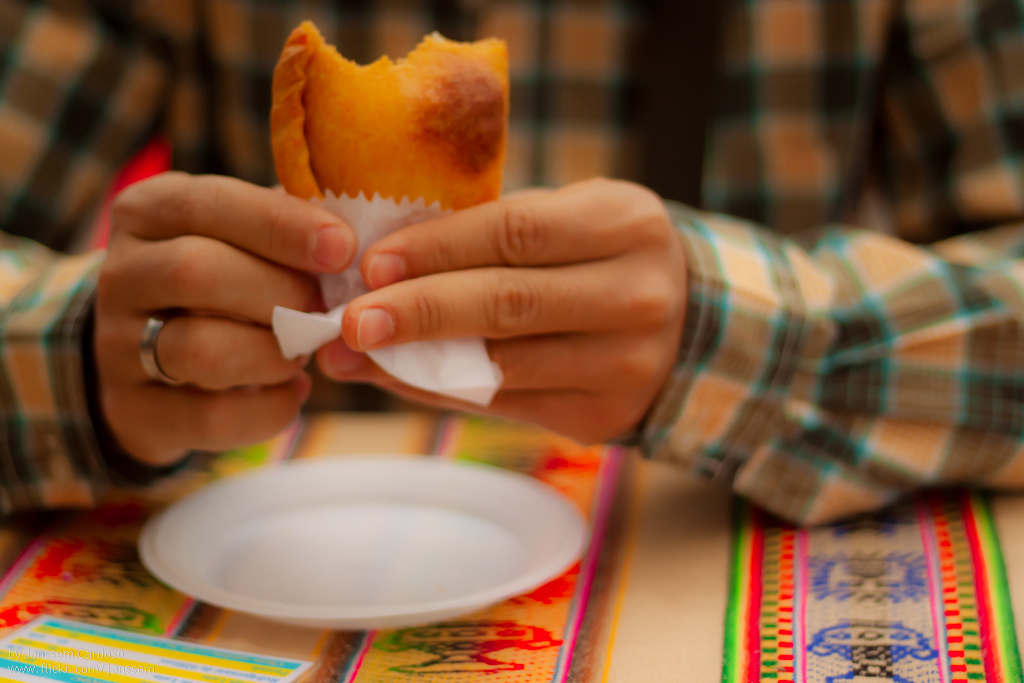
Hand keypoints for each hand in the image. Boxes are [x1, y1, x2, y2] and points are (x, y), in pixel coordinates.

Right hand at [96, 172, 354, 464]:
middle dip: (280, 294)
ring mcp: (118, 346)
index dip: (281, 226)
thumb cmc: (224, 281)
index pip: (209, 204)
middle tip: (323, 310)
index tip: (342, 248)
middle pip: (197, 272)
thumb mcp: (241, 237)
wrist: (152, 359)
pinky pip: (211, 417)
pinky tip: (292, 392)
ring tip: (302, 353)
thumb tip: (351, 237)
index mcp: (150, 211)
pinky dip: (269, 409)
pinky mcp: (135, 410)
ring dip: (273, 354)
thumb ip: (286, 228)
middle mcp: (122, 273)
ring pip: (201, 349)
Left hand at [316, 178, 685, 443]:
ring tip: (354, 353)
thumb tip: (385, 262)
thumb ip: (498, 233)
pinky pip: (504, 406)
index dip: (439, 247)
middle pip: (508, 303)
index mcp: (628, 224)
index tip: (373, 262)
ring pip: (501, 366)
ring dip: (415, 362)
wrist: (688, 324)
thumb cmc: (604, 255)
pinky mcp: (603, 417)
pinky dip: (441, 392)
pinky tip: (397, 376)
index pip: (517, 232)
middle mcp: (636, 297)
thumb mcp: (576, 217)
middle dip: (418, 311)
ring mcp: (625, 366)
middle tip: (348, 319)